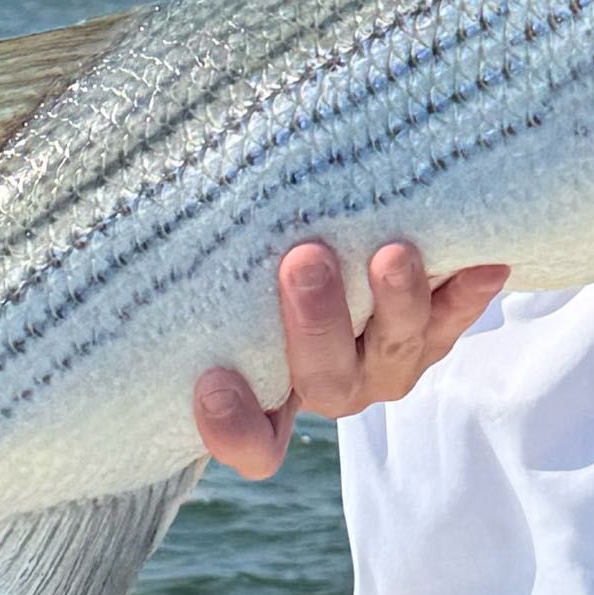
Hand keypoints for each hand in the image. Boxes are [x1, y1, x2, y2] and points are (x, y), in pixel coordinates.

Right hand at [191, 240, 509, 479]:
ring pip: (396, 358)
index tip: (212, 383)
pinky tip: (485, 262)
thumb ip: (172, 236)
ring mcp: (381, 365)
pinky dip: (467, 295)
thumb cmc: (232, 251)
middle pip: (327, 384)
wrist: (322, 236)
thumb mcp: (197, 253)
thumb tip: (108, 156)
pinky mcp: (431, 334)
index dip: (232, 425)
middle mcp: (321, 388)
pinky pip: (454, 325)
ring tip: (392, 251)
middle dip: (316, 327)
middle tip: (301, 262)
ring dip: (397, 307)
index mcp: (257, 392)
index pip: (244, 438)